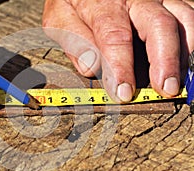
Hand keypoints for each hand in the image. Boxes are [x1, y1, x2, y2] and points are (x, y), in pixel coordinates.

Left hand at [43, 0, 193, 102]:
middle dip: (164, 60)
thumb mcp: (59, 19)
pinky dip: (190, 38)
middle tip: (164, 89)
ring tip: (178, 79)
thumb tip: (91, 67)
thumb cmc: (73, 3)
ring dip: (183, 52)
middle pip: (158, 24)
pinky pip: (188, 14)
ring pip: (181, 18)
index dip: (120, 67)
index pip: (114, 35)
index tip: (123, 92)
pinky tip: (185, 58)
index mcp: (103, 3)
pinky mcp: (166, 0)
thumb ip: (73, 41)